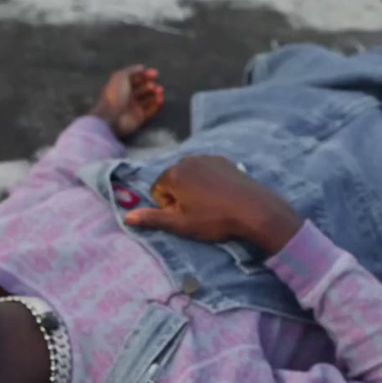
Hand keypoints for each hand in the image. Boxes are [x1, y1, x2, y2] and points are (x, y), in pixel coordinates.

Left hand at [90, 65, 163, 139]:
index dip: (145, 75)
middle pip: (143, 89)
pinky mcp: (139, 118)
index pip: (136, 79)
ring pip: (148, 99)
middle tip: (154, 85)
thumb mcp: (121, 77)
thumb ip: (131, 70)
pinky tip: (160, 99)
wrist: (111, 118)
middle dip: (150, 85)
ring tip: (159, 91)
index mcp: (121, 87)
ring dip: (155, 94)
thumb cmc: (115, 95)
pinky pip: (151, 110)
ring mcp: (133, 108)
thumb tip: (142, 67)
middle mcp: (127, 97)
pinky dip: (157, 105)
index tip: (155, 73)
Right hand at [124, 156, 304, 253]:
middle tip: (199, 213)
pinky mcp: (224, 160)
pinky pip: (207, 171)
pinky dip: (209, 182)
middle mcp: (187, 160)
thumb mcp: (181, 224)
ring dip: (195, 189)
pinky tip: (222, 196)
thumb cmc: (215, 219)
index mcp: (173, 174)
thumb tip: (127, 217)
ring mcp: (207, 157)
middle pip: (173, 181)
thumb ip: (153, 218)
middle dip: (181, 196)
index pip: (158, 191)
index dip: (169, 207)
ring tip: (211, 205)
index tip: (185, 216)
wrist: (254, 209)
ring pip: (191, 175)